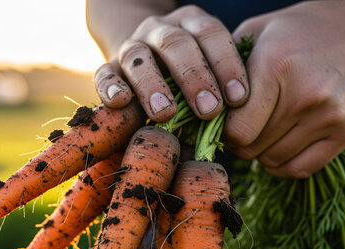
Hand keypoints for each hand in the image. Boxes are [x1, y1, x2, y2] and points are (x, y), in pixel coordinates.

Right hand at [93, 5, 248, 121]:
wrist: (146, 62)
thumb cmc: (189, 79)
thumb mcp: (209, 74)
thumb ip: (219, 90)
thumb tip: (239, 128)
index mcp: (191, 24)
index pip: (210, 33)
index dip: (226, 63)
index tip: (238, 97)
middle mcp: (160, 30)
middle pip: (176, 43)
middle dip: (194, 77)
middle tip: (209, 109)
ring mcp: (132, 46)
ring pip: (138, 57)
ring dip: (153, 85)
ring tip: (166, 113)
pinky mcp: (109, 67)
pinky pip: (105, 73)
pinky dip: (110, 87)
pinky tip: (120, 102)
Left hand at [224, 1, 344, 177]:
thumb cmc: (305, 30)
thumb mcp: (260, 31)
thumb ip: (227, 65)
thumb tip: (202, 104)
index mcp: (276, 67)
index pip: (237, 129)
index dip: (223, 131)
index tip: (225, 122)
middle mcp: (305, 95)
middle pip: (252, 148)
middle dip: (240, 142)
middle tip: (243, 127)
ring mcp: (330, 116)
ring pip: (273, 161)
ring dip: (261, 153)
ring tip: (264, 132)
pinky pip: (301, 169)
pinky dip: (283, 165)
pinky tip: (281, 146)